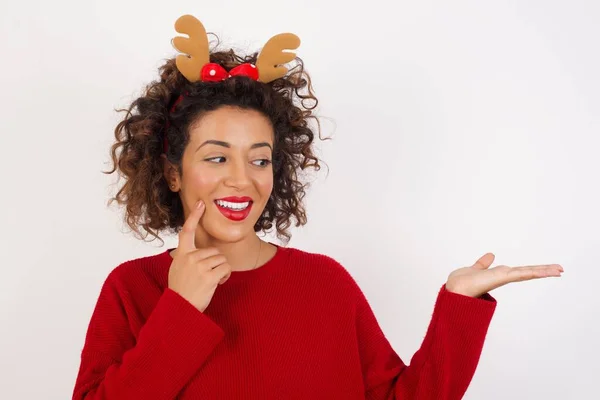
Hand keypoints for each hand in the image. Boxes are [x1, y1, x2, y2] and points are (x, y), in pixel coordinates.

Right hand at [168, 200, 231, 311]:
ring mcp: (199, 266)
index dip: (194, 216)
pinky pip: (226, 269)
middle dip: (216, 263)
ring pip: (222, 260)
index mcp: (181, 254)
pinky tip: (217, 284)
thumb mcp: (178, 269)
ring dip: (221, 271)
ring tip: (210, 281)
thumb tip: (197, 252)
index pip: (187, 231)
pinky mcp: (209, 276)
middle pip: (214, 251)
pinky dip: (225, 277)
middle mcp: (190, 257)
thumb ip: (187, 258)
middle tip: (207, 276)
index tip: (201, 204)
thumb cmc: (181, 290)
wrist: (180, 308)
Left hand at [445, 252, 563, 297]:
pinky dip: (533, 272)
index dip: (533, 269)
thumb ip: (482, 264)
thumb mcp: (474, 269)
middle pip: (527, 272)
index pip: (519, 271)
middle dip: (543, 270)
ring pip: (527, 273)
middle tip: (560, 269)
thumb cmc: (460, 283)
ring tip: (559, 270)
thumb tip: (491, 255)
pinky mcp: (502, 278)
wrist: (454, 290)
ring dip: (544, 271)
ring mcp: (503, 278)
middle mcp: (503, 276)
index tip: (546, 268)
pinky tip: (545, 271)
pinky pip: (520, 274)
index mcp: (498, 274)